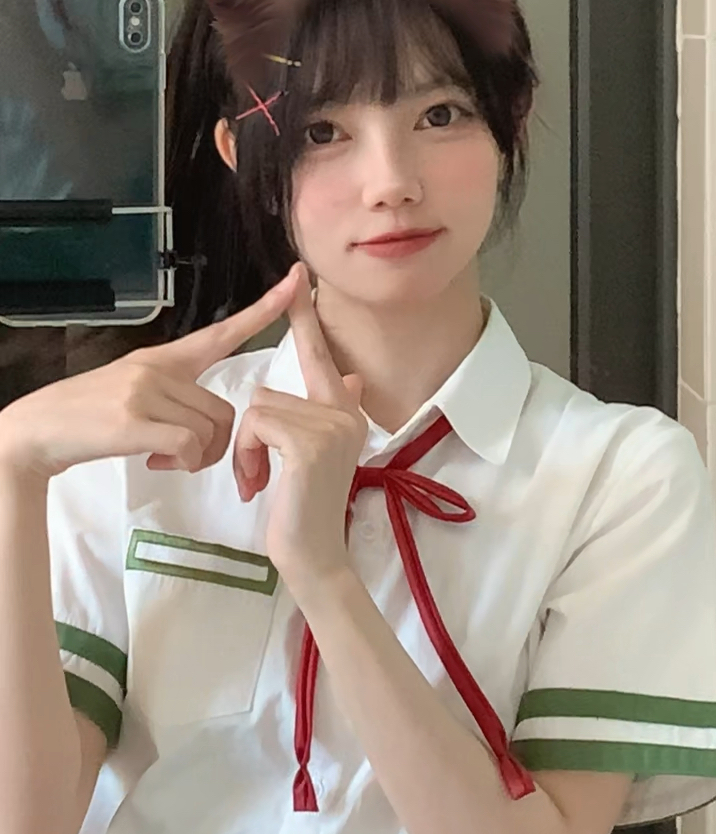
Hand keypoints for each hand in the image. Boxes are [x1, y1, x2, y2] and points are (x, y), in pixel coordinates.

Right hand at [0, 269, 299, 481]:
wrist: (40, 430)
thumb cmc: (91, 417)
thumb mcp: (135, 389)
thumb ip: (175, 394)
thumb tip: (208, 424)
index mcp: (166, 358)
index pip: (224, 330)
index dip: (265, 309)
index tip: (297, 281)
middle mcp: (160, 367)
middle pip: (225, 408)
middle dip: (217, 444)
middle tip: (185, 456)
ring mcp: (146, 391)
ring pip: (212, 429)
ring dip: (198, 457)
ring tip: (166, 458)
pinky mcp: (135, 420)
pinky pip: (190, 445)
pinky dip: (183, 463)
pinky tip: (157, 462)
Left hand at [234, 265, 366, 595]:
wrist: (313, 557)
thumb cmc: (302, 510)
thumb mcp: (313, 456)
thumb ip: (329, 411)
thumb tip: (351, 375)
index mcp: (346, 410)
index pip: (319, 354)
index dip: (305, 317)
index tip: (299, 275)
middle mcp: (346, 411)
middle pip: (270, 392)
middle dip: (252, 434)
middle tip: (261, 472)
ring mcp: (332, 425)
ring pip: (258, 408)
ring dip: (247, 448)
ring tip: (264, 480)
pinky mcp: (309, 441)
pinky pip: (257, 424)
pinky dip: (248, 454)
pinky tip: (262, 483)